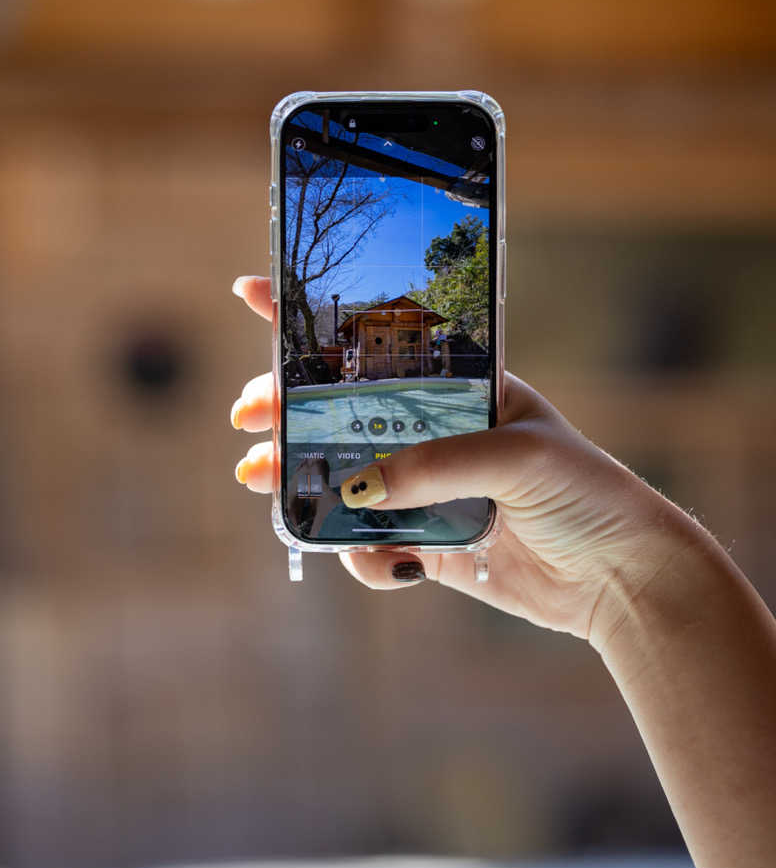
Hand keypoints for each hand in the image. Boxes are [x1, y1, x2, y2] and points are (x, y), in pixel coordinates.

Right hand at [231, 276, 700, 648]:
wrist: (620, 576)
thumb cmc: (584, 492)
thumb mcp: (517, 457)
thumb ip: (436, 466)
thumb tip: (357, 486)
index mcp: (458, 386)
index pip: (379, 340)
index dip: (312, 316)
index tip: (251, 292)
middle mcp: (434, 430)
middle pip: (340, 410)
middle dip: (285, 408)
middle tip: (247, 417)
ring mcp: (426, 486)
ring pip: (341, 474)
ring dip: (296, 476)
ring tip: (261, 480)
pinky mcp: (427, 541)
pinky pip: (369, 543)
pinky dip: (362, 555)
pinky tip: (389, 563)